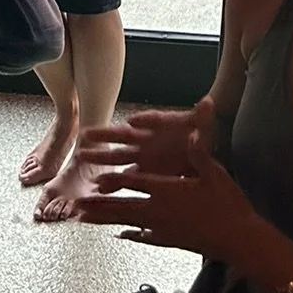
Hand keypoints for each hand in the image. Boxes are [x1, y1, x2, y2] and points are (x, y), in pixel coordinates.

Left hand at [78, 108, 258, 259]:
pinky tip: (120, 235)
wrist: (239, 239)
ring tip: (84, 220)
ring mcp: (163, 228)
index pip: (133, 183)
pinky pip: (143, 236)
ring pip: (127, 223)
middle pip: (122, 206)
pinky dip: (129, 234)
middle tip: (75, 207)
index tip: (93, 182)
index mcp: (167, 191)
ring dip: (104, 220)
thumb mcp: (214, 172)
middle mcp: (159, 210)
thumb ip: (198, 149)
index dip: (112, 181)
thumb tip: (196, 125)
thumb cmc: (227, 203)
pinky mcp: (170, 240)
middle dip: (97, 206)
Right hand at [79, 97, 215, 177]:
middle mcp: (146, 141)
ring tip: (83, 162)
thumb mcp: (203, 126)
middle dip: (104, 141)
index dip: (136, 124)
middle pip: (122, 139)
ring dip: (102, 161)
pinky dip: (114, 183)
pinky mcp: (146, 173)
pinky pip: (126, 178)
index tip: (126, 125)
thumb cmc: (198, 135)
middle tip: (83, 142)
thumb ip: (203, 117)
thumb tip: (208, 102)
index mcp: (158, 127)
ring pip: (119, 158)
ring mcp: (144, 158)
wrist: (201, 151)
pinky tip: (100, 190)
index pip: (145, 123)